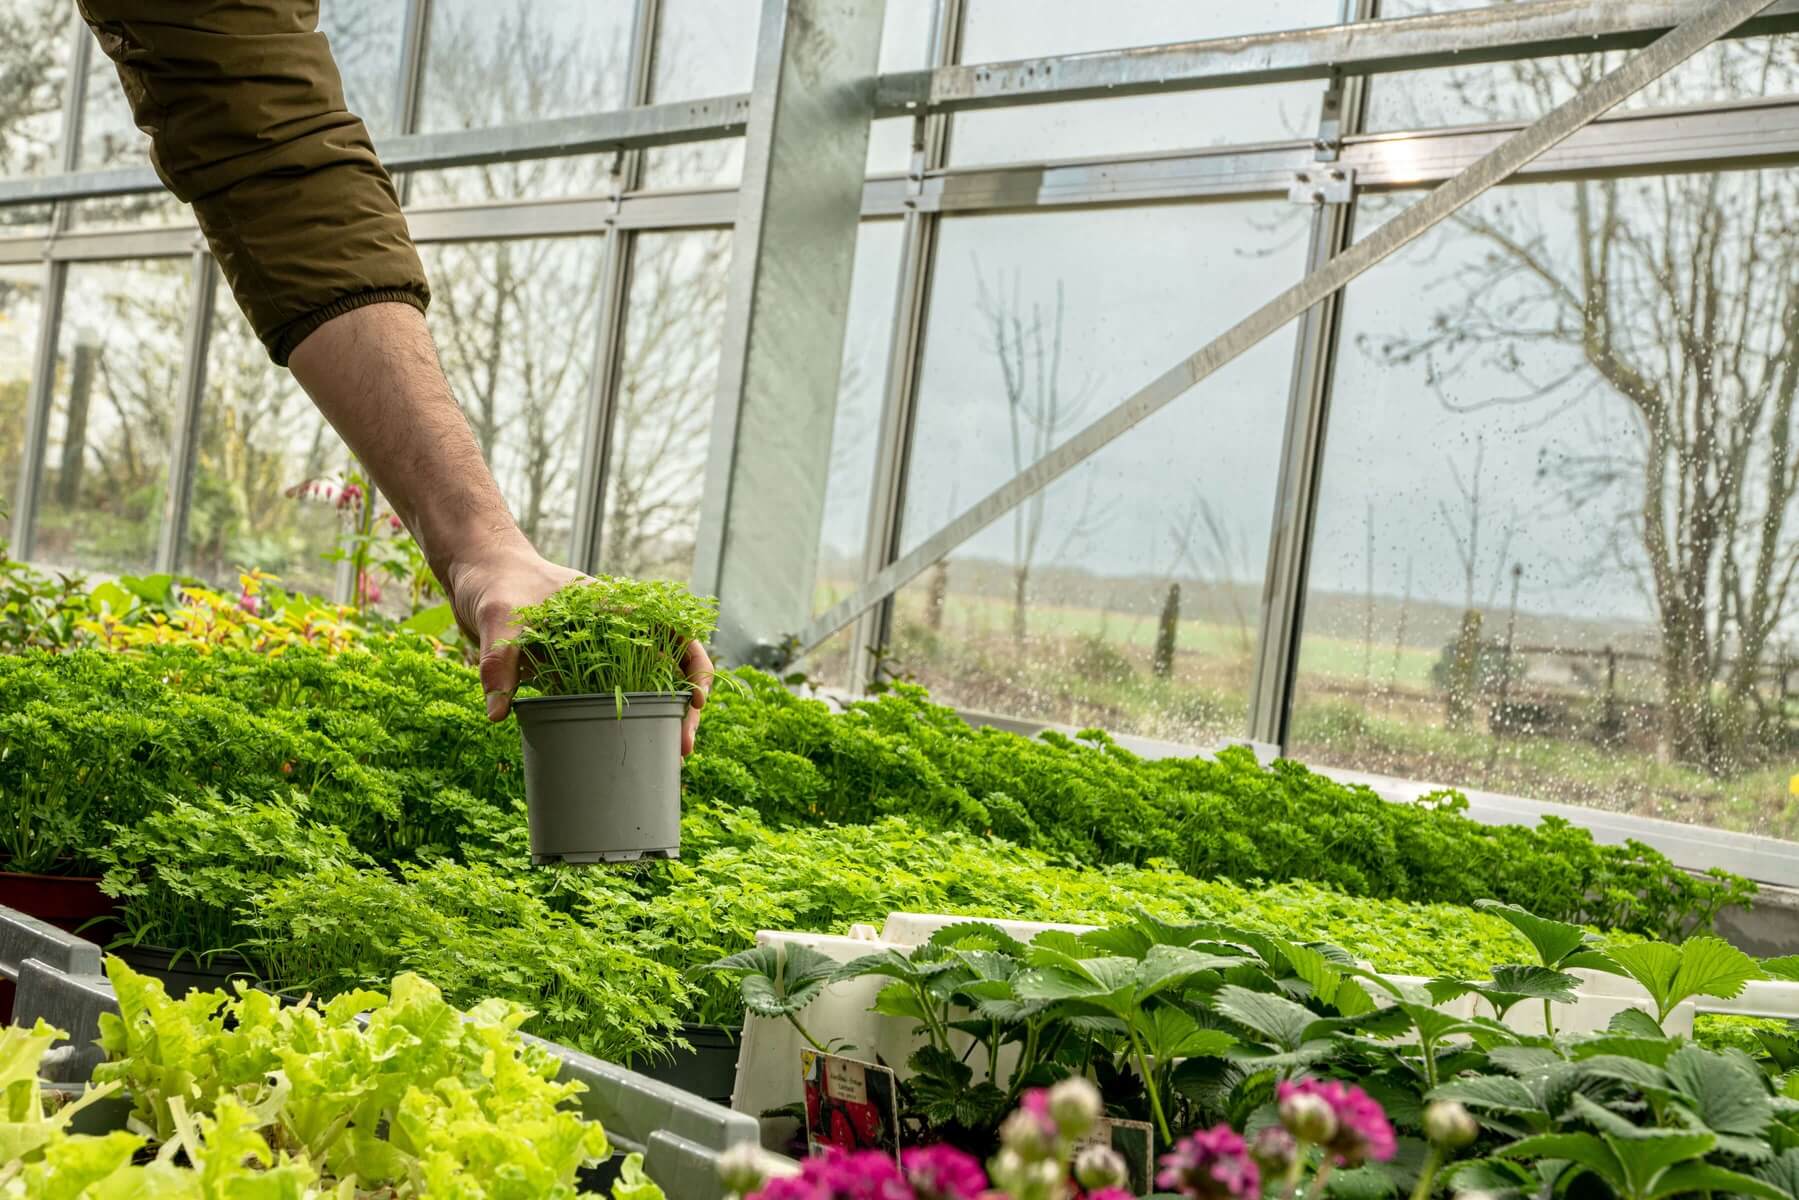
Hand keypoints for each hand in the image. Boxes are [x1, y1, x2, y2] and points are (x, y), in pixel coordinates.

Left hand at [442, 545, 715, 755]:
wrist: (475, 571)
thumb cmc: (495, 580)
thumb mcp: (498, 616)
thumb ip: (499, 661)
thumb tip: (497, 713)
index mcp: (613, 608)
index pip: (673, 633)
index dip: (694, 666)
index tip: (695, 701)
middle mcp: (613, 631)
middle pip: (667, 668)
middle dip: (683, 707)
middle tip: (681, 748)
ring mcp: (594, 652)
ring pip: (642, 687)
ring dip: (658, 719)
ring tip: (663, 757)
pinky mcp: (571, 670)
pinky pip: (605, 699)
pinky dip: (618, 722)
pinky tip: (617, 748)